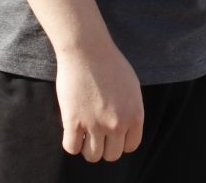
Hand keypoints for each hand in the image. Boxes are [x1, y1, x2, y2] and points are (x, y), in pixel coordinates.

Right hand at [53, 40, 143, 162]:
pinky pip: (71, 148)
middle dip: (104, 146)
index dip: (119, 141)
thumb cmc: (109, 62)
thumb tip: (126, 128)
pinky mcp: (73, 121)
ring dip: (87, 147)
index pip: (130, 147)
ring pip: (92, 156)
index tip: (110, 133)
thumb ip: (131, 110)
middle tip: (95, 133)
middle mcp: (117, 124)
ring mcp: (95, 124)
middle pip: (111, 155)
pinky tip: (71, 131)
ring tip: (83, 133)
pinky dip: (71, 144)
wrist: (86, 49)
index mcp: (135, 116)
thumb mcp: (132, 87)